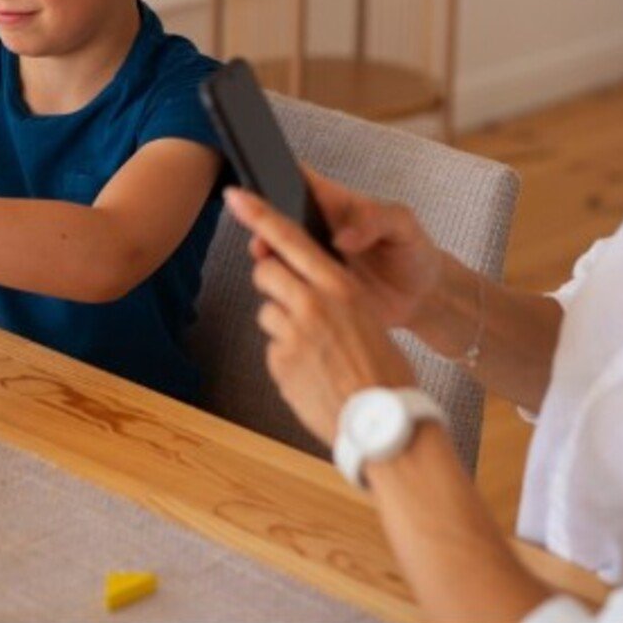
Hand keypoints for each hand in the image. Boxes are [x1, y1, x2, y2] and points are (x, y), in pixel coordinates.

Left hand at [224, 187, 416, 445]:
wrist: (386, 425)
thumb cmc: (387, 370)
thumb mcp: (369, 317)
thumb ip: (335, 296)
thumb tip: (307, 285)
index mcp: (340, 286)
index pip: (291, 240)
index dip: (259, 215)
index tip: (235, 197)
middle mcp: (313, 305)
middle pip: (267, 271)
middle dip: (272, 280)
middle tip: (291, 299)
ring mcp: (293, 335)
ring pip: (267, 313)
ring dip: (283, 325)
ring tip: (316, 351)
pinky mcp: (280, 365)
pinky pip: (272, 349)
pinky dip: (288, 359)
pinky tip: (313, 375)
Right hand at [248, 169, 445, 331]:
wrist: (422, 298)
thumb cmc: (412, 251)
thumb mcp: (403, 225)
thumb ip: (377, 219)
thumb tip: (342, 237)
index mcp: (334, 203)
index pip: (297, 179)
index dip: (275, 174)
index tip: (259, 180)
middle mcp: (315, 232)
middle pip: (274, 219)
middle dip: (260, 224)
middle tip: (260, 236)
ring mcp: (311, 263)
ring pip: (274, 255)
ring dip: (267, 258)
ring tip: (266, 260)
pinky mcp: (313, 293)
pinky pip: (288, 289)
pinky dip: (281, 290)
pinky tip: (286, 294)